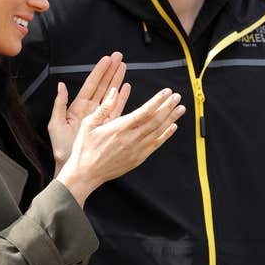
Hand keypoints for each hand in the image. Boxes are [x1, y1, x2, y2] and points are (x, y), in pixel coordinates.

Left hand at [48, 52, 126, 169]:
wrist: (72, 166)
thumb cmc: (62, 148)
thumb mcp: (56, 124)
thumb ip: (59, 104)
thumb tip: (61, 85)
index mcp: (78, 107)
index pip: (90, 85)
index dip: (99, 72)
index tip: (107, 59)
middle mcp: (90, 110)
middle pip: (102, 86)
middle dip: (111, 71)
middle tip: (120, 57)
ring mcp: (99, 117)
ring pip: (110, 94)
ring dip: (117, 80)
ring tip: (124, 67)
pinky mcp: (107, 125)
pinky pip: (116, 109)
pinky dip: (121, 98)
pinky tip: (126, 87)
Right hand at [57, 85, 184, 206]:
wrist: (85, 174)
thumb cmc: (84, 148)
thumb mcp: (88, 124)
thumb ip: (104, 107)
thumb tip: (114, 91)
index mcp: (120, 128)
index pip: (144, 111)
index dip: (158, 101)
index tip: (167, 92)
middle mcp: (131, 138)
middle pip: (156, 120)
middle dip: (168, 107)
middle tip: (177, 97)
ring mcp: (136, 149)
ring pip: (158, 132)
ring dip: (171, 119)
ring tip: (180, 108)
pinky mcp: (138, 158)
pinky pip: (156, 144)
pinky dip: (166, 135)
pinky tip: (173, 127)